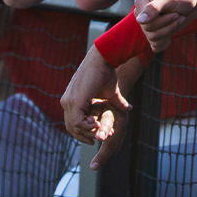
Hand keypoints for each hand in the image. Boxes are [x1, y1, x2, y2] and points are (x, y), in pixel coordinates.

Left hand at [59, 49, 131, 169]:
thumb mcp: (111, 93)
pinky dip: (88, 127)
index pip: (72, 123)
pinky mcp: (74, 101)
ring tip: (102, 131)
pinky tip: (98, 124)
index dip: (86, 132)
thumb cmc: (107, 72)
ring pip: (74, 127)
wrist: (104, 59)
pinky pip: (77, 123)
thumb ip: (117, 103)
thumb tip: (129, 109)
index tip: (99, 134)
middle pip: (71, 128)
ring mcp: (68, 101)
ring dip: (89, 132)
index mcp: (72, 100)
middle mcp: (67, 101)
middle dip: (87, 135)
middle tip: (102, 137)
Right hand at [135, 0, 196, 49]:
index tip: (175, 13)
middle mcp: (141, 14)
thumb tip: (140, 20)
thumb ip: (154, 8)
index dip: (162, 21)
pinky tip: (173, 29)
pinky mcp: (155, 33)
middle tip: (178, 15)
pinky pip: (156, 46)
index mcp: (141, 2)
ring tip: (179, 18)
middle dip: (168, 25)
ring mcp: (148, 24)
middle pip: (149, 31)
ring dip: (170, 30)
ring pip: (153, 39)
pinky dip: (166, 41)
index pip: (145, 22)